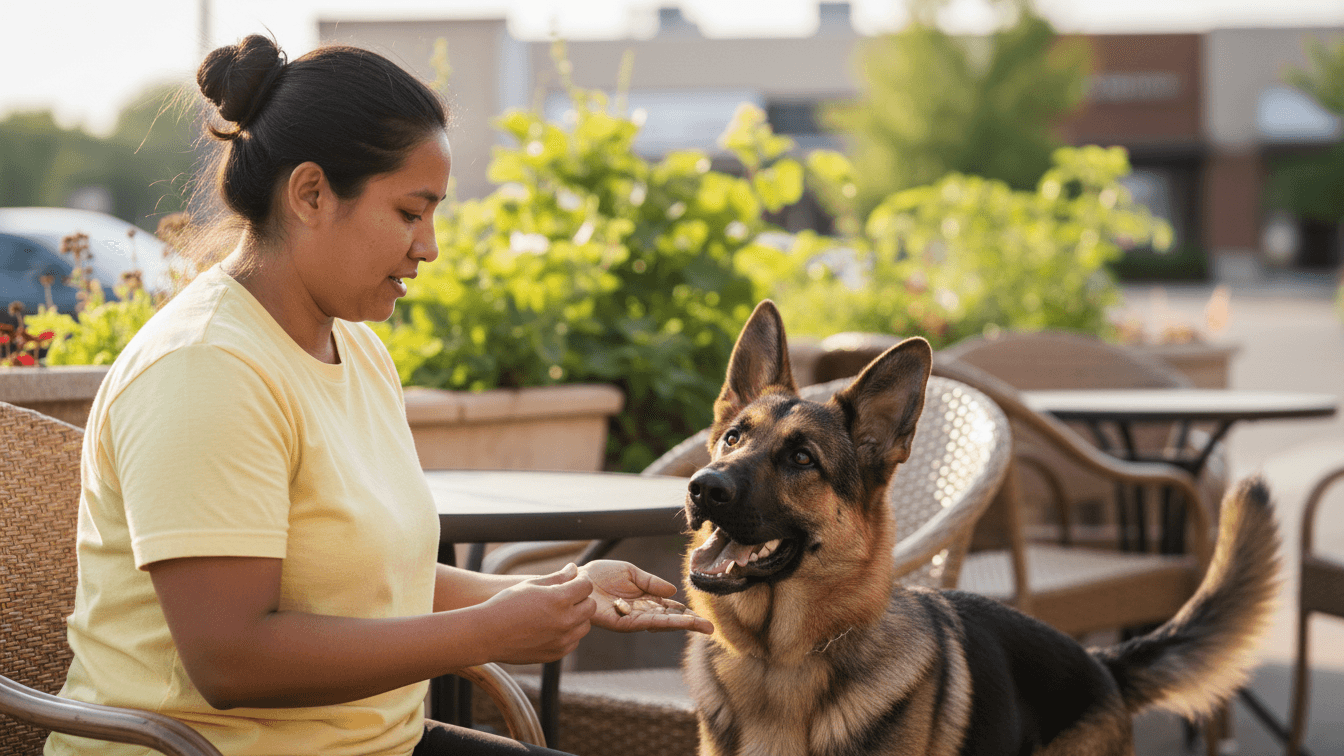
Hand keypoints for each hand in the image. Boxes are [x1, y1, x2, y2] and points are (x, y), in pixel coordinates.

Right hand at [477, 563, 595, 663]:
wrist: (487, 634)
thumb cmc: (506, 605)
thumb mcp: (531, 585)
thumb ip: (557, 577)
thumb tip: (574, 569)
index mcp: (559, 599)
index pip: (586, 586)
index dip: (582, 579)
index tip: (575, 578)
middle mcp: (565, 621)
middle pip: (590, 606)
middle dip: (582, 597)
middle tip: (569, 594)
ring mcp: (562, 640)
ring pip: (585, 625)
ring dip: (578, 616)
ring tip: (562, 611)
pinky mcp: (556, 654)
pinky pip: (574, 641)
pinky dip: (569, 633)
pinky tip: (555, 626)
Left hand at [579, 560, 713, 634]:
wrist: (577, 579)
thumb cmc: (600, 575)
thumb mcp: (631, 572)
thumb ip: (651, 582)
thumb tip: (673, 592)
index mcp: (644, 599)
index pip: (669, 609)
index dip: (685, 613)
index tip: (702, 618)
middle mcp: (640, 612)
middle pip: (670, 620)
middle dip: (690, 624)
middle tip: (709, 629)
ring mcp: (632, 619)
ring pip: (662, 623)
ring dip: (681, 625)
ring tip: (700, 626)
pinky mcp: (622, 622)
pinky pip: (646, 622)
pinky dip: (664, 622)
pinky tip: (677, 621)